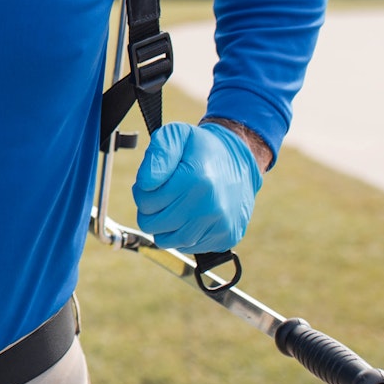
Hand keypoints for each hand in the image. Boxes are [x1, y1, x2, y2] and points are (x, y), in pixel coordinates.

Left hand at [132, 121, 263, 254]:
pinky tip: (191, 216)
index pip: (145, 202)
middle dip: (150, 210)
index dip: (142, 191)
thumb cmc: (202, 148)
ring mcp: (220, 226)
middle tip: (163, 195)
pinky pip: (187, 247)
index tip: (155, 182)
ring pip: (167, 240)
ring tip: (175, 206)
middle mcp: (210, 207)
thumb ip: (158, 154)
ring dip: (164, 225)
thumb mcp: (177, 135)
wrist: (241, 160)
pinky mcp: (227, 238)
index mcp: (196, 180)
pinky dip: (182, 235)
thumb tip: (145, 183)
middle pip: (152, 224)